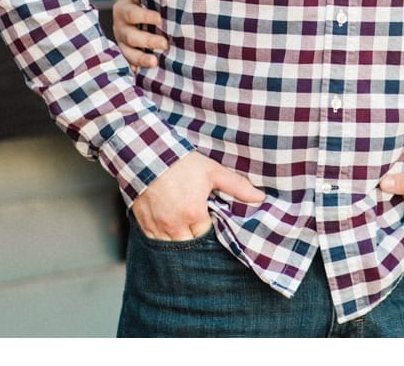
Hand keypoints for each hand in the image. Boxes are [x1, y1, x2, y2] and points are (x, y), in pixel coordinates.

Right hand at [112, 0, 166, 69]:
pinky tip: (141, 74)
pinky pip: (129, 62)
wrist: (141, 1)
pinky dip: (135, 67)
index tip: (161, 18)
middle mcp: (120, 25)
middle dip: (147, 40)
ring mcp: (123, 40)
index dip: (145, 16)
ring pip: (128, 51)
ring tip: (155, 62)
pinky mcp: (129, 51)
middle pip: (130, 35)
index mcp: (124, 7)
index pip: (132, 12)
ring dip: (141, 57)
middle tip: (165, 44)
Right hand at [131, 151, 266, 240]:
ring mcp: (157, 226)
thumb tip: (260, 197)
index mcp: (193, 214)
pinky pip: (153, 241)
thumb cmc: (182, 164)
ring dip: (178, 240)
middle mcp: (174, 225)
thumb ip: (237, 186)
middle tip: (197, 225)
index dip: (210, 228)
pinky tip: (167, 227)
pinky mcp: (143, 224)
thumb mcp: (213, 172)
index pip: (207, 235)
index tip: (210, 219)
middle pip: (189, 245)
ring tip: (183, 228)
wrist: (146, 156)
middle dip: (195, 237)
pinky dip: (161, 237)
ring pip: (170, 246)